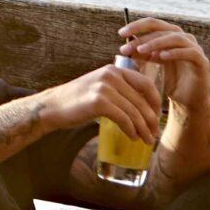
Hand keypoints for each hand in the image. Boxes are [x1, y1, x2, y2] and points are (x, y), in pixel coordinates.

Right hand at [43, 61, 164, 144]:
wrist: (52, 107)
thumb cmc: (77, 100)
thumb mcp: (100, 86)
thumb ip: (118, 88)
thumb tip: (144, 106)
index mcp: (113, 70)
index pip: (146, 84)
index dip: (155, 102)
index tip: (156, 116)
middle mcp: (111, 75)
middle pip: (142, 100)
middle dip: (151, 120)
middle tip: (154, 133)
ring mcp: (104, 88)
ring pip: (135, 112)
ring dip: (144, 129)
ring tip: (147, 140)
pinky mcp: (99, 102)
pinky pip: (124, 119)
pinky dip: (131, 130)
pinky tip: (132, 137)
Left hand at [120, 18, 209, 115]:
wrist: (187, 100)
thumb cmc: (168, 80)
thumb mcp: (151, 64)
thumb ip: (142, 53)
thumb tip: (124, 46)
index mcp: (171, 36)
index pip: (153, 23)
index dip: (137, 26)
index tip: (121, 33)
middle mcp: (184, 39)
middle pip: (162, 29)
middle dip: (142, 37)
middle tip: (126, 47)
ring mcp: (195, 49)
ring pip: (175, 38)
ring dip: (156, 42)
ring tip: (141, 50)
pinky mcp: (202, 62)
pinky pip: (190, 53)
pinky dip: (175, 52)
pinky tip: (161, 57)